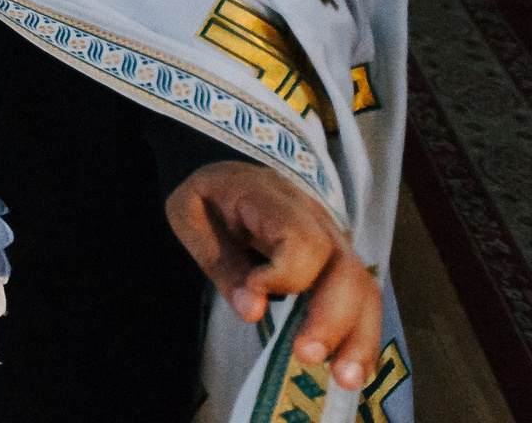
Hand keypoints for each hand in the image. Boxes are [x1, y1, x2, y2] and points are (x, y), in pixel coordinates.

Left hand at [165, 160, 379, 391]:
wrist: (233, 175)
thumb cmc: (211, 197)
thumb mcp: (191, 215)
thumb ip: (221, 260)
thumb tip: (251, 310)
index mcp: (275, 201)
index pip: (302, 239)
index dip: (286, 273)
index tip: (255, 291)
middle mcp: (318, 222)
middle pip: (344, 270)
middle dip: (331, 319)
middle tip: (306, 355)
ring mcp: (335, 244)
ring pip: (364, 290)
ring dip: (358, 338)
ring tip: (345, 379)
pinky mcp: (339, 267)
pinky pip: (363, 302)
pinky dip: (361, 338)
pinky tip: (354, 371)